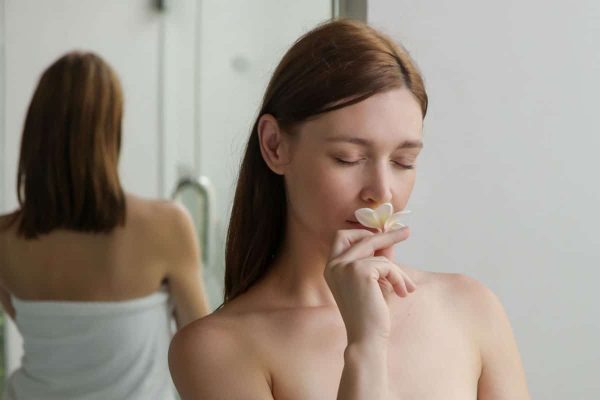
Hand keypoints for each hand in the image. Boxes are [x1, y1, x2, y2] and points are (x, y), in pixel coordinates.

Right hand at [324, 228, 415, 343]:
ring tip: (407, 287)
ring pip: (379, 253)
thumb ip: (377, 260)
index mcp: (331, 267)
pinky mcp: (359, 271)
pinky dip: (399, 278)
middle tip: (406, 232)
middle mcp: (334, 264)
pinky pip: (387, 265)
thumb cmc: (370, 314)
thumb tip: (389, 240)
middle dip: (385, 234)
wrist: (366, 338)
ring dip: (397, 270)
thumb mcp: (373, 281)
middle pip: (362, 236)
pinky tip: (403, 293)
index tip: (384, 233)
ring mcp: (345, 266)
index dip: (363, 232)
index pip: (343, 236)